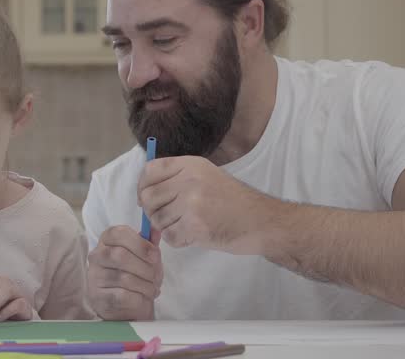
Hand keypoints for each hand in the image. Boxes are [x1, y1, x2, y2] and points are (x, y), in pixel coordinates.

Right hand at [87, 225, 162, 319]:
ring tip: (152, 289)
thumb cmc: (135, 274)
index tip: (155, 256)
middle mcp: (96, 256)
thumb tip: (156, 231)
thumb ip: (149, 244)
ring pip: (124, 278)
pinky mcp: (98, 297)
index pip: (118, 233)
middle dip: (145, 268)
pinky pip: (123, 296)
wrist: (124, 306)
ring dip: (146, 285)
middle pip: (120, 255)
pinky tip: (143, 298)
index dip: (140, 244)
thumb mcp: (143, 257)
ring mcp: (95, 277)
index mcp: (107, 240)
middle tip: (157, 277)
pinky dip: (139, 298)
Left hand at [139, 156, 275, 253]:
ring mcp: (192, 204)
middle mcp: (189, 180)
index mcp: (191, 165)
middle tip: (165, 217)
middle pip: (148, 196)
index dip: (143, 185)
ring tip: (185, 226)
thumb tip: (143, 194)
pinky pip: (169, 237)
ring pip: (157, 219)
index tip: (147, 197)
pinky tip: (192, 235)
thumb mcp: (207, 175)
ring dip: (166, 227)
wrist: (262, 221)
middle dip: (151, 211)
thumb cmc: (234, 201)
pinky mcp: (196, 227)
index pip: (150, 169)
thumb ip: (177, 178)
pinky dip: (177, 240)